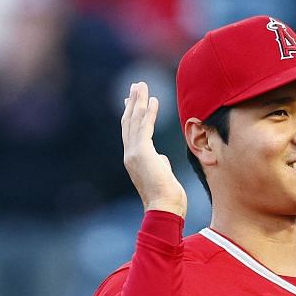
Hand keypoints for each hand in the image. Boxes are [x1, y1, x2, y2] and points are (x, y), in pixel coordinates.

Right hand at [120, 81, 186, 217]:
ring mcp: (134, 153)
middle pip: (129, 122)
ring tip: (141, 86)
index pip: (131, 132)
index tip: (132, 101)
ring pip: (134, 121)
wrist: (164, 210)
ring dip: (139, 102)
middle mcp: (130, 154)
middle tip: (136, 86)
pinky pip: (145, 127)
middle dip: (133, 102)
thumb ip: (160, 165)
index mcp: (133, 160)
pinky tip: (154, 100)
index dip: (132, 115)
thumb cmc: (167, 198)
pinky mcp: (142, 152)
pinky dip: (149, 113)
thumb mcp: (162, 177)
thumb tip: (162, 159)